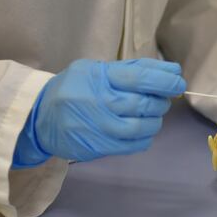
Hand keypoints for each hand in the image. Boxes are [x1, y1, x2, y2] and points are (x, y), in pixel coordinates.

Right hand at [12, 59, 185, 167]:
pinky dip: (145, 137)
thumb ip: (133, 69)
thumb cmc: (74, 88)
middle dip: (162, 101)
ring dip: (155, 120)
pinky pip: (135, 144)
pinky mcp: (100, 147)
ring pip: (144, 126)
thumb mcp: (97, 69)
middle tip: (162, 98)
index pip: (141, 78)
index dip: (166, 81)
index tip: (178, 82)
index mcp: (101, 78)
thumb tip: (172, 70)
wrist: (39, 118)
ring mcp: (101, 128)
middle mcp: (101, 103)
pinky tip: (141, 129)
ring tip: (150, 114)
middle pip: (146, 103)